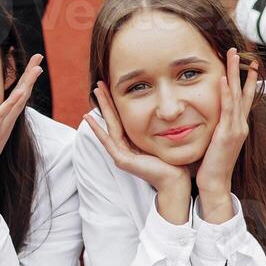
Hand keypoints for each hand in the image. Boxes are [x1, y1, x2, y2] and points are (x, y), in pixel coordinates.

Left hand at [0, 54, 43, 190]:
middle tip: (39, 57)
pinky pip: (4, 115)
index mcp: (2, 120)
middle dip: (31, 75)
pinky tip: (21, 91)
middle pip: (22, 94)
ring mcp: (1, 127)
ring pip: (18, 102)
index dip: (24, 78)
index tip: (31, 62)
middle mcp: (5, 122)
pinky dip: (13, 103)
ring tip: (36, 69)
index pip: (16, 95)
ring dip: (27, 84)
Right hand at [85, 80, 191, 223]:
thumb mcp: (164, 139)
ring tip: (96, 92)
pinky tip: (89, 118)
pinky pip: (108, 141)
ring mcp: (121, 154)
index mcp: (133, 143)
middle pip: (112, 119)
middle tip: (99, 84)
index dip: (115, 103)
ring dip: (102, 108)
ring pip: (109, 125)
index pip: (121, 119)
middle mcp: (124, 148)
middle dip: (106, 101)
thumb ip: (160, 128)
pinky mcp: (122, 160)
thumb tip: (168, 110)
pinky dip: (97, 129)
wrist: (176, 181)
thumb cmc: (174, 162)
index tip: (111, 87)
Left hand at [194, 48, 257, 221]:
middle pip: (244, 91)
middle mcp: (241, 125)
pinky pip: (228, 108)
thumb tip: (208, 117)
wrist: (214, 183)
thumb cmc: (211, 164)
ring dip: (235, 74)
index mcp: (238, 126)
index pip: (243, 98)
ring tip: (233, 56)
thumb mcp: (215, 141)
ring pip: (237, 95)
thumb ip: (215, 128)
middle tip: (241, 52)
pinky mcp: (227, 134)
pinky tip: (224, 78)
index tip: (246, 63)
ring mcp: (236, 129)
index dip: (245, 80)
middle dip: (243, 71)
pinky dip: (227, 92)